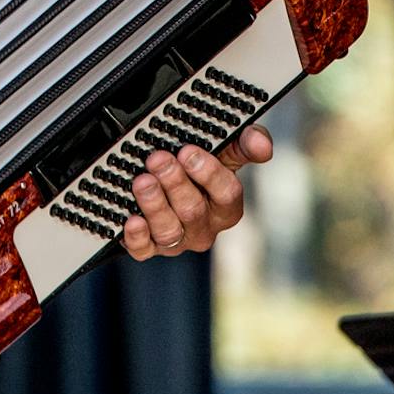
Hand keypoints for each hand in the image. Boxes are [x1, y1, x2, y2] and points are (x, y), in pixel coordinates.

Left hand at [119, 124, 271, 261]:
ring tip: (142, 182)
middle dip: (175, 183)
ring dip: (154, 205)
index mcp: (227, 206)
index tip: (188, 152)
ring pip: (169, 231)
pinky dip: (136, 237)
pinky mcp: (150, 248)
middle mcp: (204, 227)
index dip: (208, 173)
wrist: (167, 185)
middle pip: (193, 211)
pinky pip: (143, 250)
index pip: (227, 194)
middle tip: (158, 160)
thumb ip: (246, 143)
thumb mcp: (225, 152)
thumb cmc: (200, 169)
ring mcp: (178, 240)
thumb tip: (262, 143)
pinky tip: (132, 220)